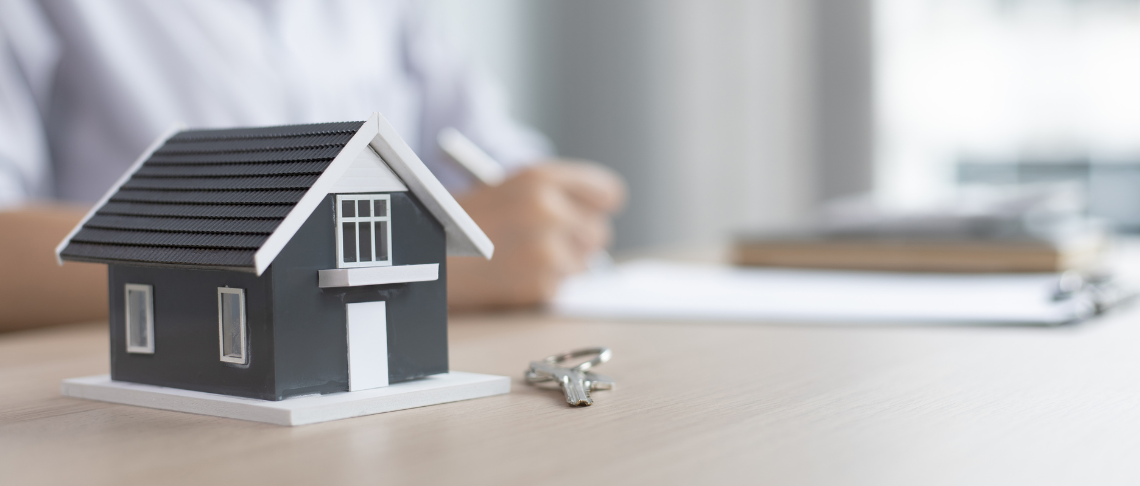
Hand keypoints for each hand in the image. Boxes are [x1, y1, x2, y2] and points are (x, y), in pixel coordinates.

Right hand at [448, 161, 625, 309]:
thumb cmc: (465, 221)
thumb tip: (599, 215)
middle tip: (545, 241)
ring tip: (522, 257)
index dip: (598, 205)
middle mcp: (548, 210)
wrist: (424, 257)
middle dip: (578, 240)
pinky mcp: (540, 285)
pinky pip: (563, 285)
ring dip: (563, 264)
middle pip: (599, 232)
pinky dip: (544, 284)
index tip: (590, 213)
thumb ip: (557, 195)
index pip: (607, 193)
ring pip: (585, 263)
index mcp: (541, 178)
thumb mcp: (510, 187)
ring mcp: (546, 250)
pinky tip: (514, 274)